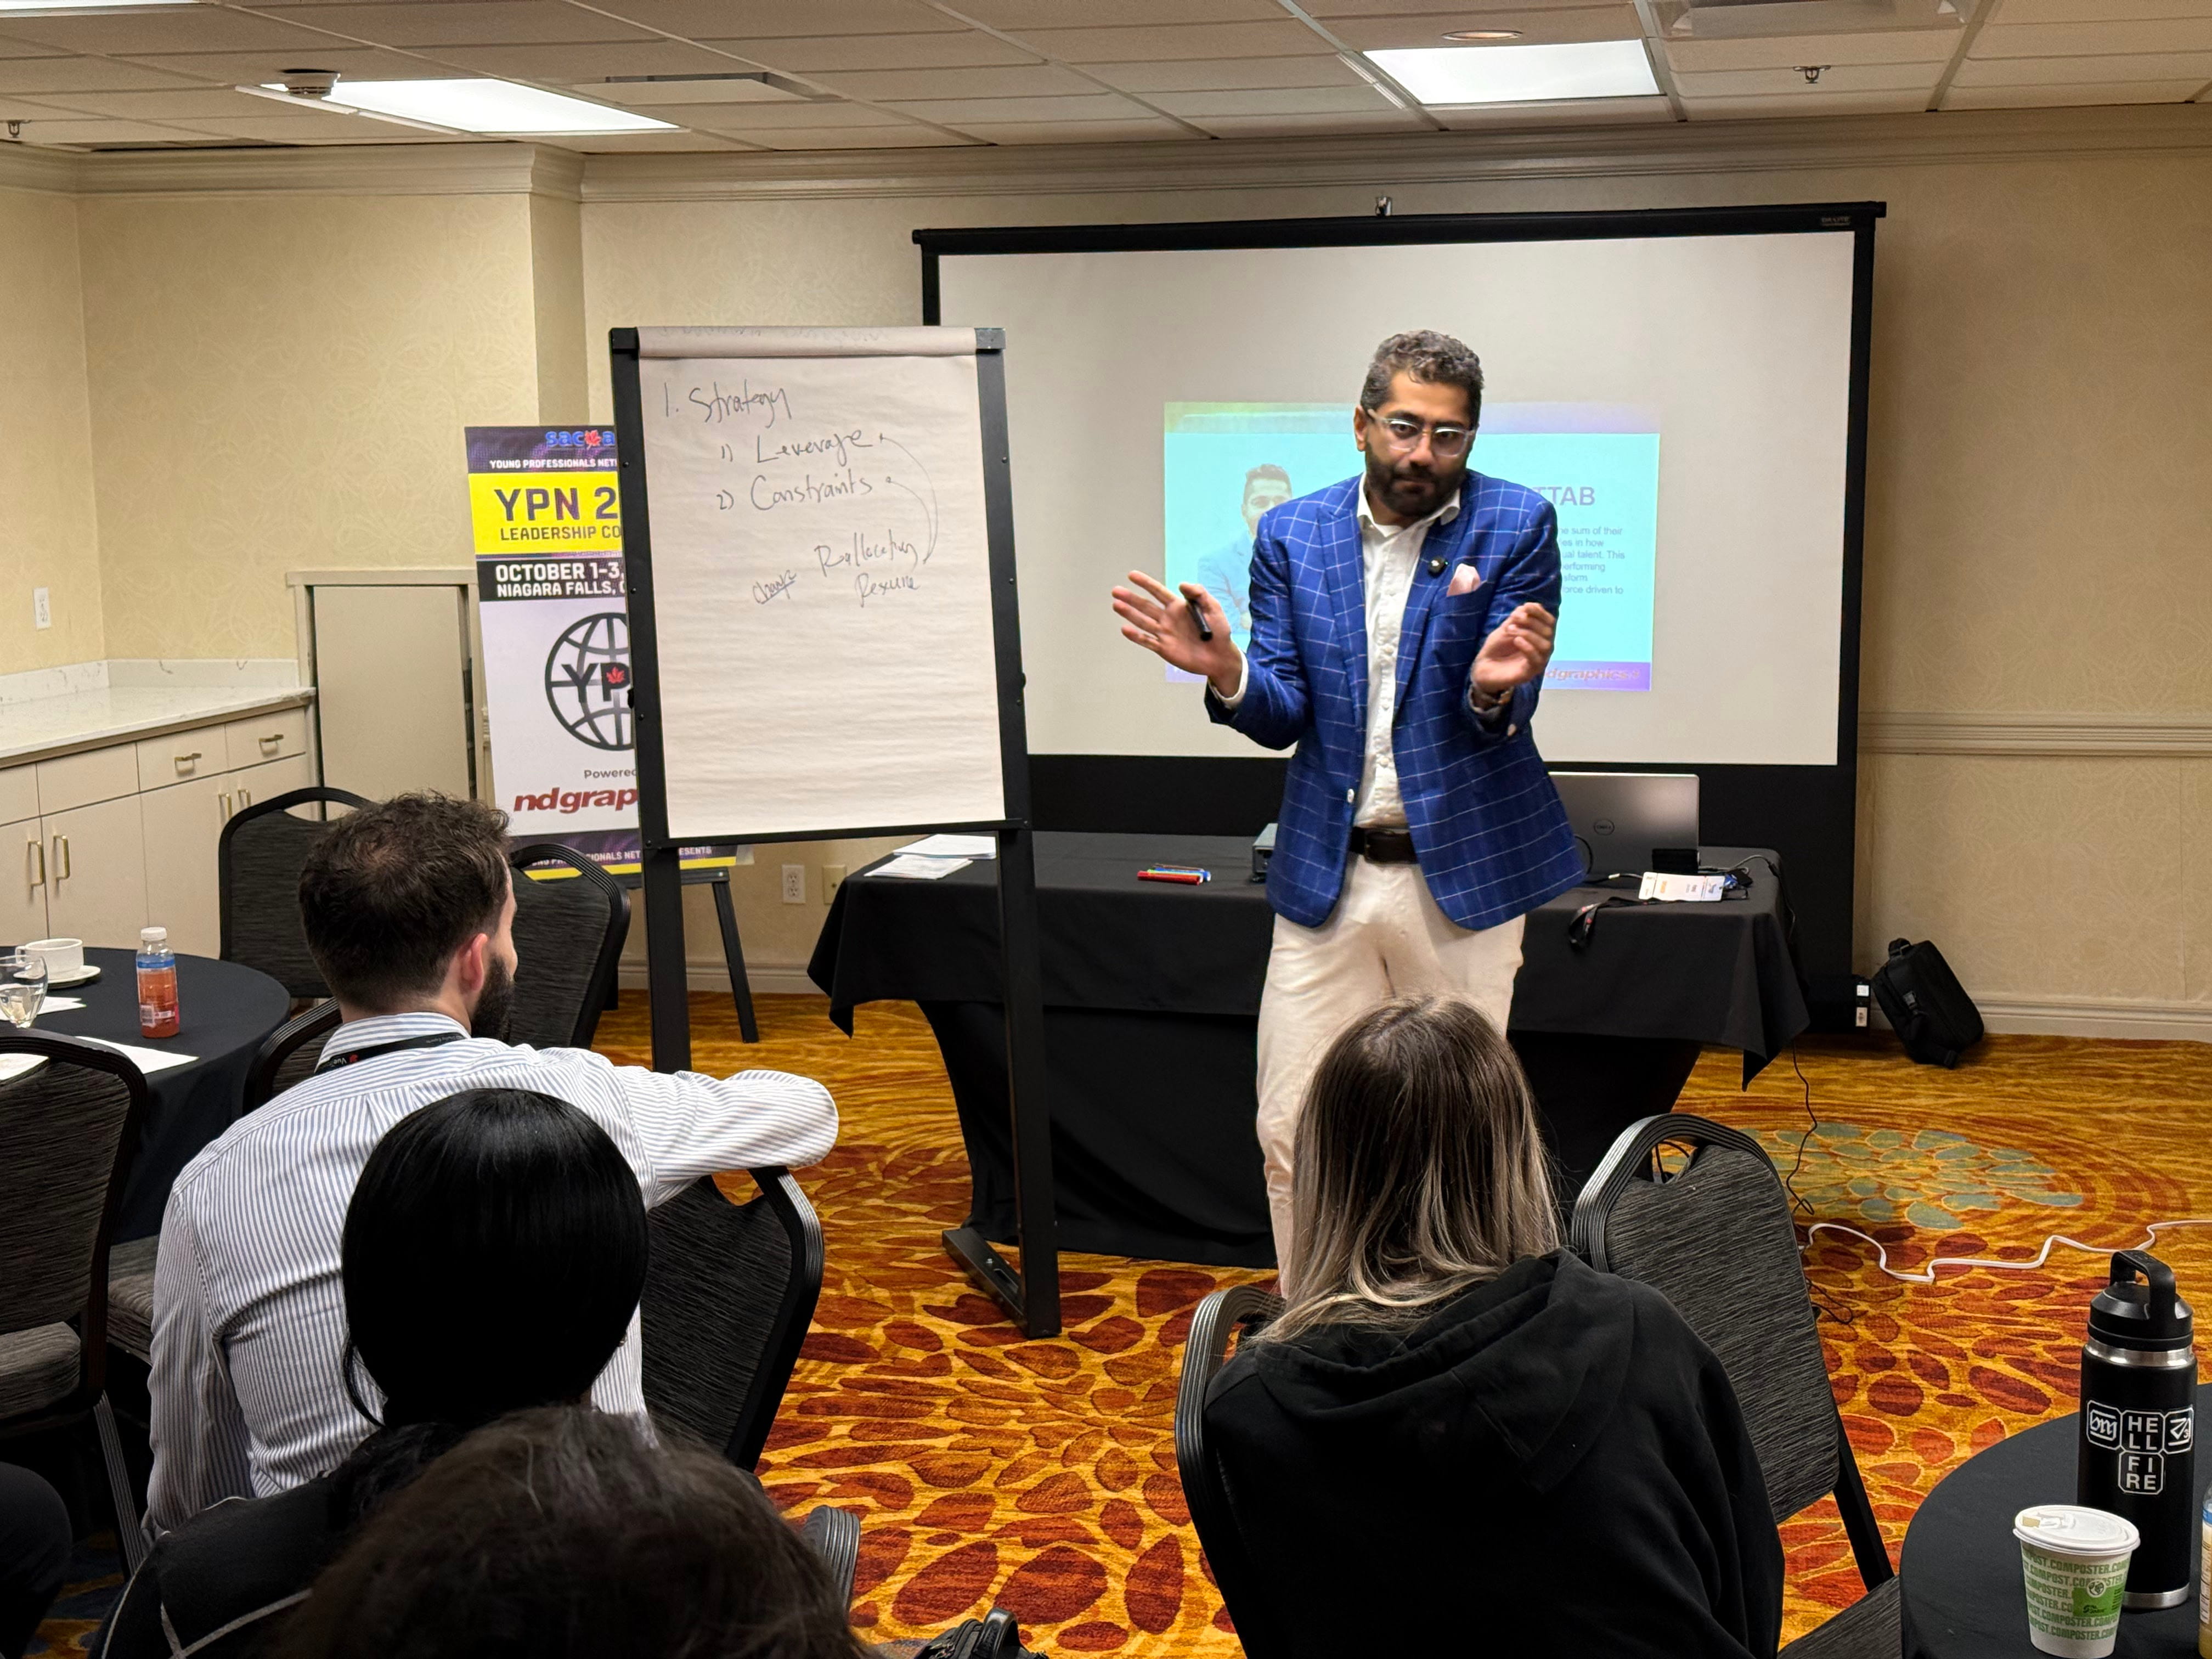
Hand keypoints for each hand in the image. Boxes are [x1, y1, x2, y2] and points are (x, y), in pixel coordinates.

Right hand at [1111, 572, 1241, 691]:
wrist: (1220, 657)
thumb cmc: (1219, 631)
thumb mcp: (1213, 608)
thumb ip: (1199, 594)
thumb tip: (1182, 584)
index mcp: (1178, 607)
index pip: (1158, 592)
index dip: (1145, 583)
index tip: (1131, 575)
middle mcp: (1168, 618)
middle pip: (1146, 606)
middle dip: (1131, 598)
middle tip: (1116, 590)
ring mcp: (1164, 634)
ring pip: (1143, 622)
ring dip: (1129, 613)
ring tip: (1116, 605)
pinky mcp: (1164, 649)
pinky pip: (1147, 641)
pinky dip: (1136, 636)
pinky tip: (1125, 629)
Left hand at [1472, 603, 1555, 697]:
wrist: (1483, 666)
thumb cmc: (1497, 647)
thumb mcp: (1507, 627)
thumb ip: (1518, 617)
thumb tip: (1527, 607)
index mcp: (1539, 635)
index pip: (1549, 621)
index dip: (1540, 612)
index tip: (1526, 606)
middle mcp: (1542, 647)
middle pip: (1549, 631)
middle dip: (1531, 621)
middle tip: (1513, 619)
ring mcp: (1538, 661)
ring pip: (1545, 645)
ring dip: (1527, 633)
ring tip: (1510, 629)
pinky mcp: (1530, 672)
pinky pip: (1537, 660)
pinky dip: (1528, 647)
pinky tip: (1516, 641)